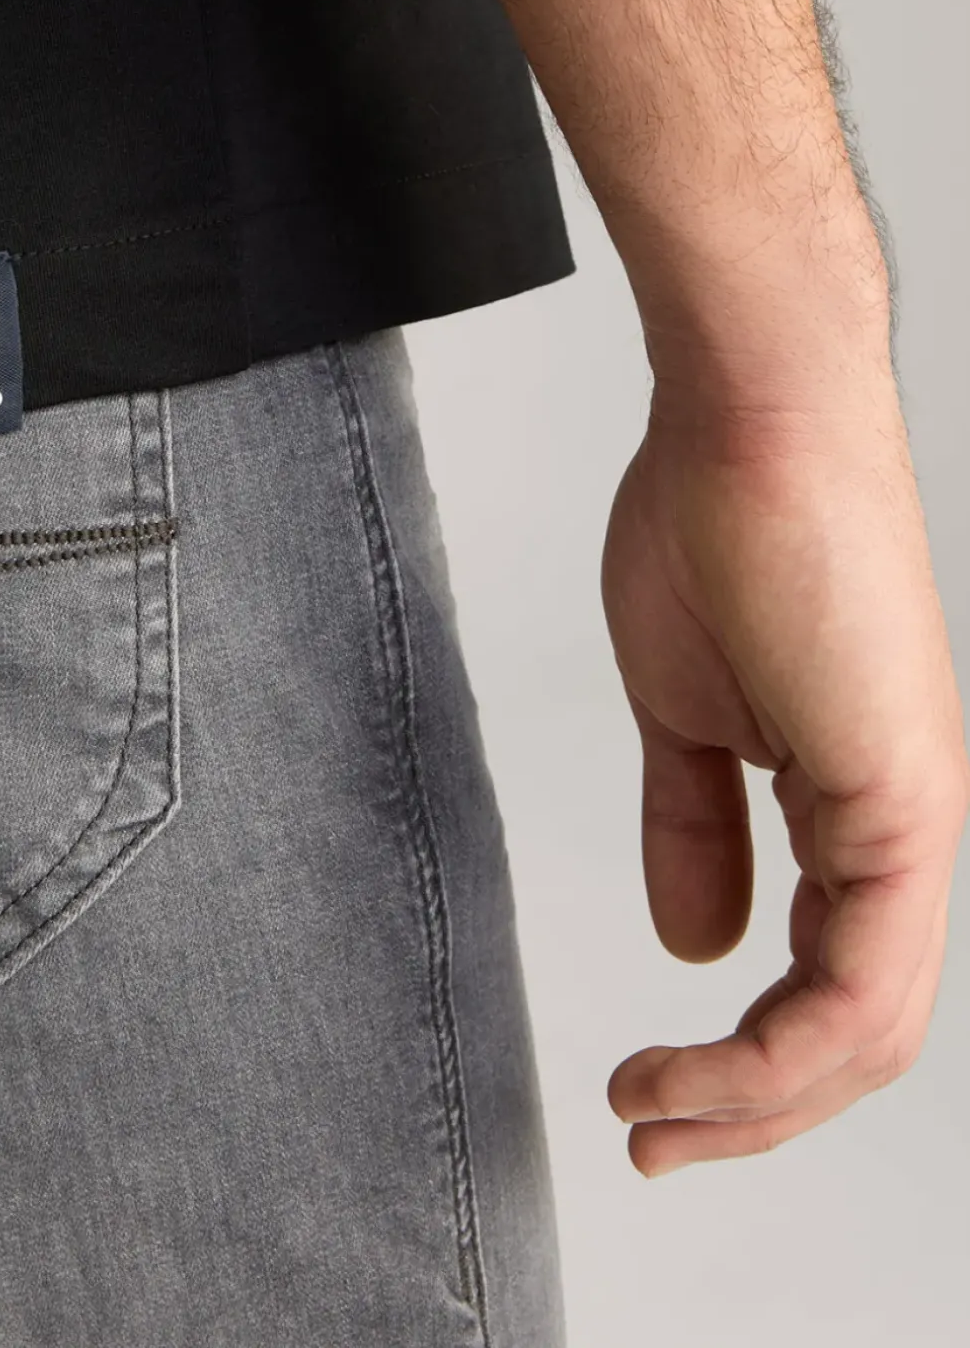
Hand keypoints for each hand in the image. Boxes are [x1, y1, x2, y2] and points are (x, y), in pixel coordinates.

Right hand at [600, 381, 966, 1174]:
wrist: (749, 421)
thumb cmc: (714, 523)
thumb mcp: (683, 711)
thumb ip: (692, 826)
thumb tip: (697, 943)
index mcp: (855, 803)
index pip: (827, 983)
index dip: (742, 1065)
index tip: (643, 1092)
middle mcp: (902, 824)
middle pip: (857, 1034)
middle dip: (749, 1112)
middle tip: (649, 1138)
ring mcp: (914, 816)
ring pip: (868, 1028)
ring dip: (755, 1100)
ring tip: (653, 1115)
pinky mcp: (904, 801)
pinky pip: (863, 981)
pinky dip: (780, 1050)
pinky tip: (703, 1060)